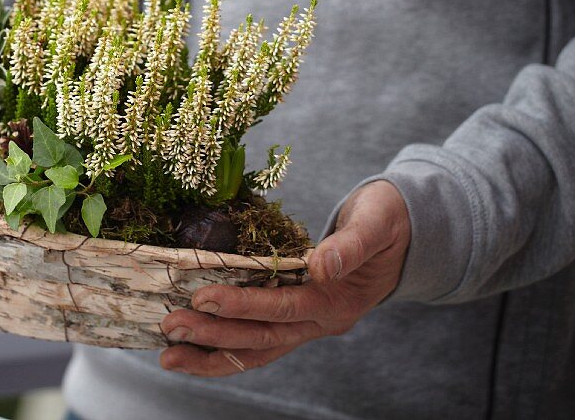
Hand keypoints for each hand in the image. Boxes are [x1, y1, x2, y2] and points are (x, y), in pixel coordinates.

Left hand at [159, 180, 410, 375]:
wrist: (405, 232)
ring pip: (257, 350)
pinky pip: (258, 342)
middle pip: (262, 337)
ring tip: (169, 355)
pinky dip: (224, 349)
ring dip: (212, 354)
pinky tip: (190, 348)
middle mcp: (321, 322)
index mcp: (339, 302)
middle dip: (214, 334)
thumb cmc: (389, 220)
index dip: (243, 305)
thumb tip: (322, 264)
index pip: (284, 308)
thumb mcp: (377, 223)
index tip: (203, 296)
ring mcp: (308, 325)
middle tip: (170, 326)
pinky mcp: (295, 318)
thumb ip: (351, 245)